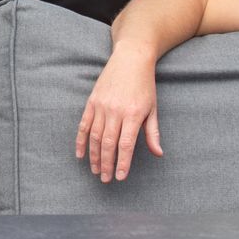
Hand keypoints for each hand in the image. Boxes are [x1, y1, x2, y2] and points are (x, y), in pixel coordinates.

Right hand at [75, 46, 163, 182]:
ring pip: (94, 136)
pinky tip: (80, 154)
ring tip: (95, 170)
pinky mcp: (92, 102)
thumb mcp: (153, 108)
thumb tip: (158, 153)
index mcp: (133, 114)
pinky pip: (84, 125)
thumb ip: (152, 133)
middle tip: (105, 179)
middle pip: (108, 144)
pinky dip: (80, 141)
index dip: (122, 163)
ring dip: (94, 156)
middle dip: (106, 164)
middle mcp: (116, 111)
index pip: (125, 145)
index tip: (120, 177)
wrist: (131, 59)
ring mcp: (101, 106)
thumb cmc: (145, 85)